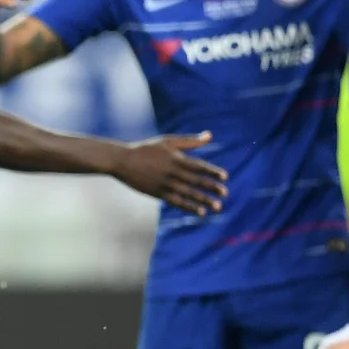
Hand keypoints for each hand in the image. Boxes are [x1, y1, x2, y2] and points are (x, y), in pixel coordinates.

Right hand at [108, 132, 227, 214]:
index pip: (198, 165)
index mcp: (176, 158)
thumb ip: (190, 141)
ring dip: (203, 200)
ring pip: (188, 193)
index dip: (212, 171)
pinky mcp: (158, 193)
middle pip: (195, 181)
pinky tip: (200, 212)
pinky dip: (189, 207)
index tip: (225, 177)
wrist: (122, 160)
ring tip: (217, 207)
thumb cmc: (146, 148)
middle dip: (211, 188)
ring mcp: (164, 183)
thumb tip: (210, 136)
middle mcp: (172, 172)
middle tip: (225, 194)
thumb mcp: (168, 141)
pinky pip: (176, 201)